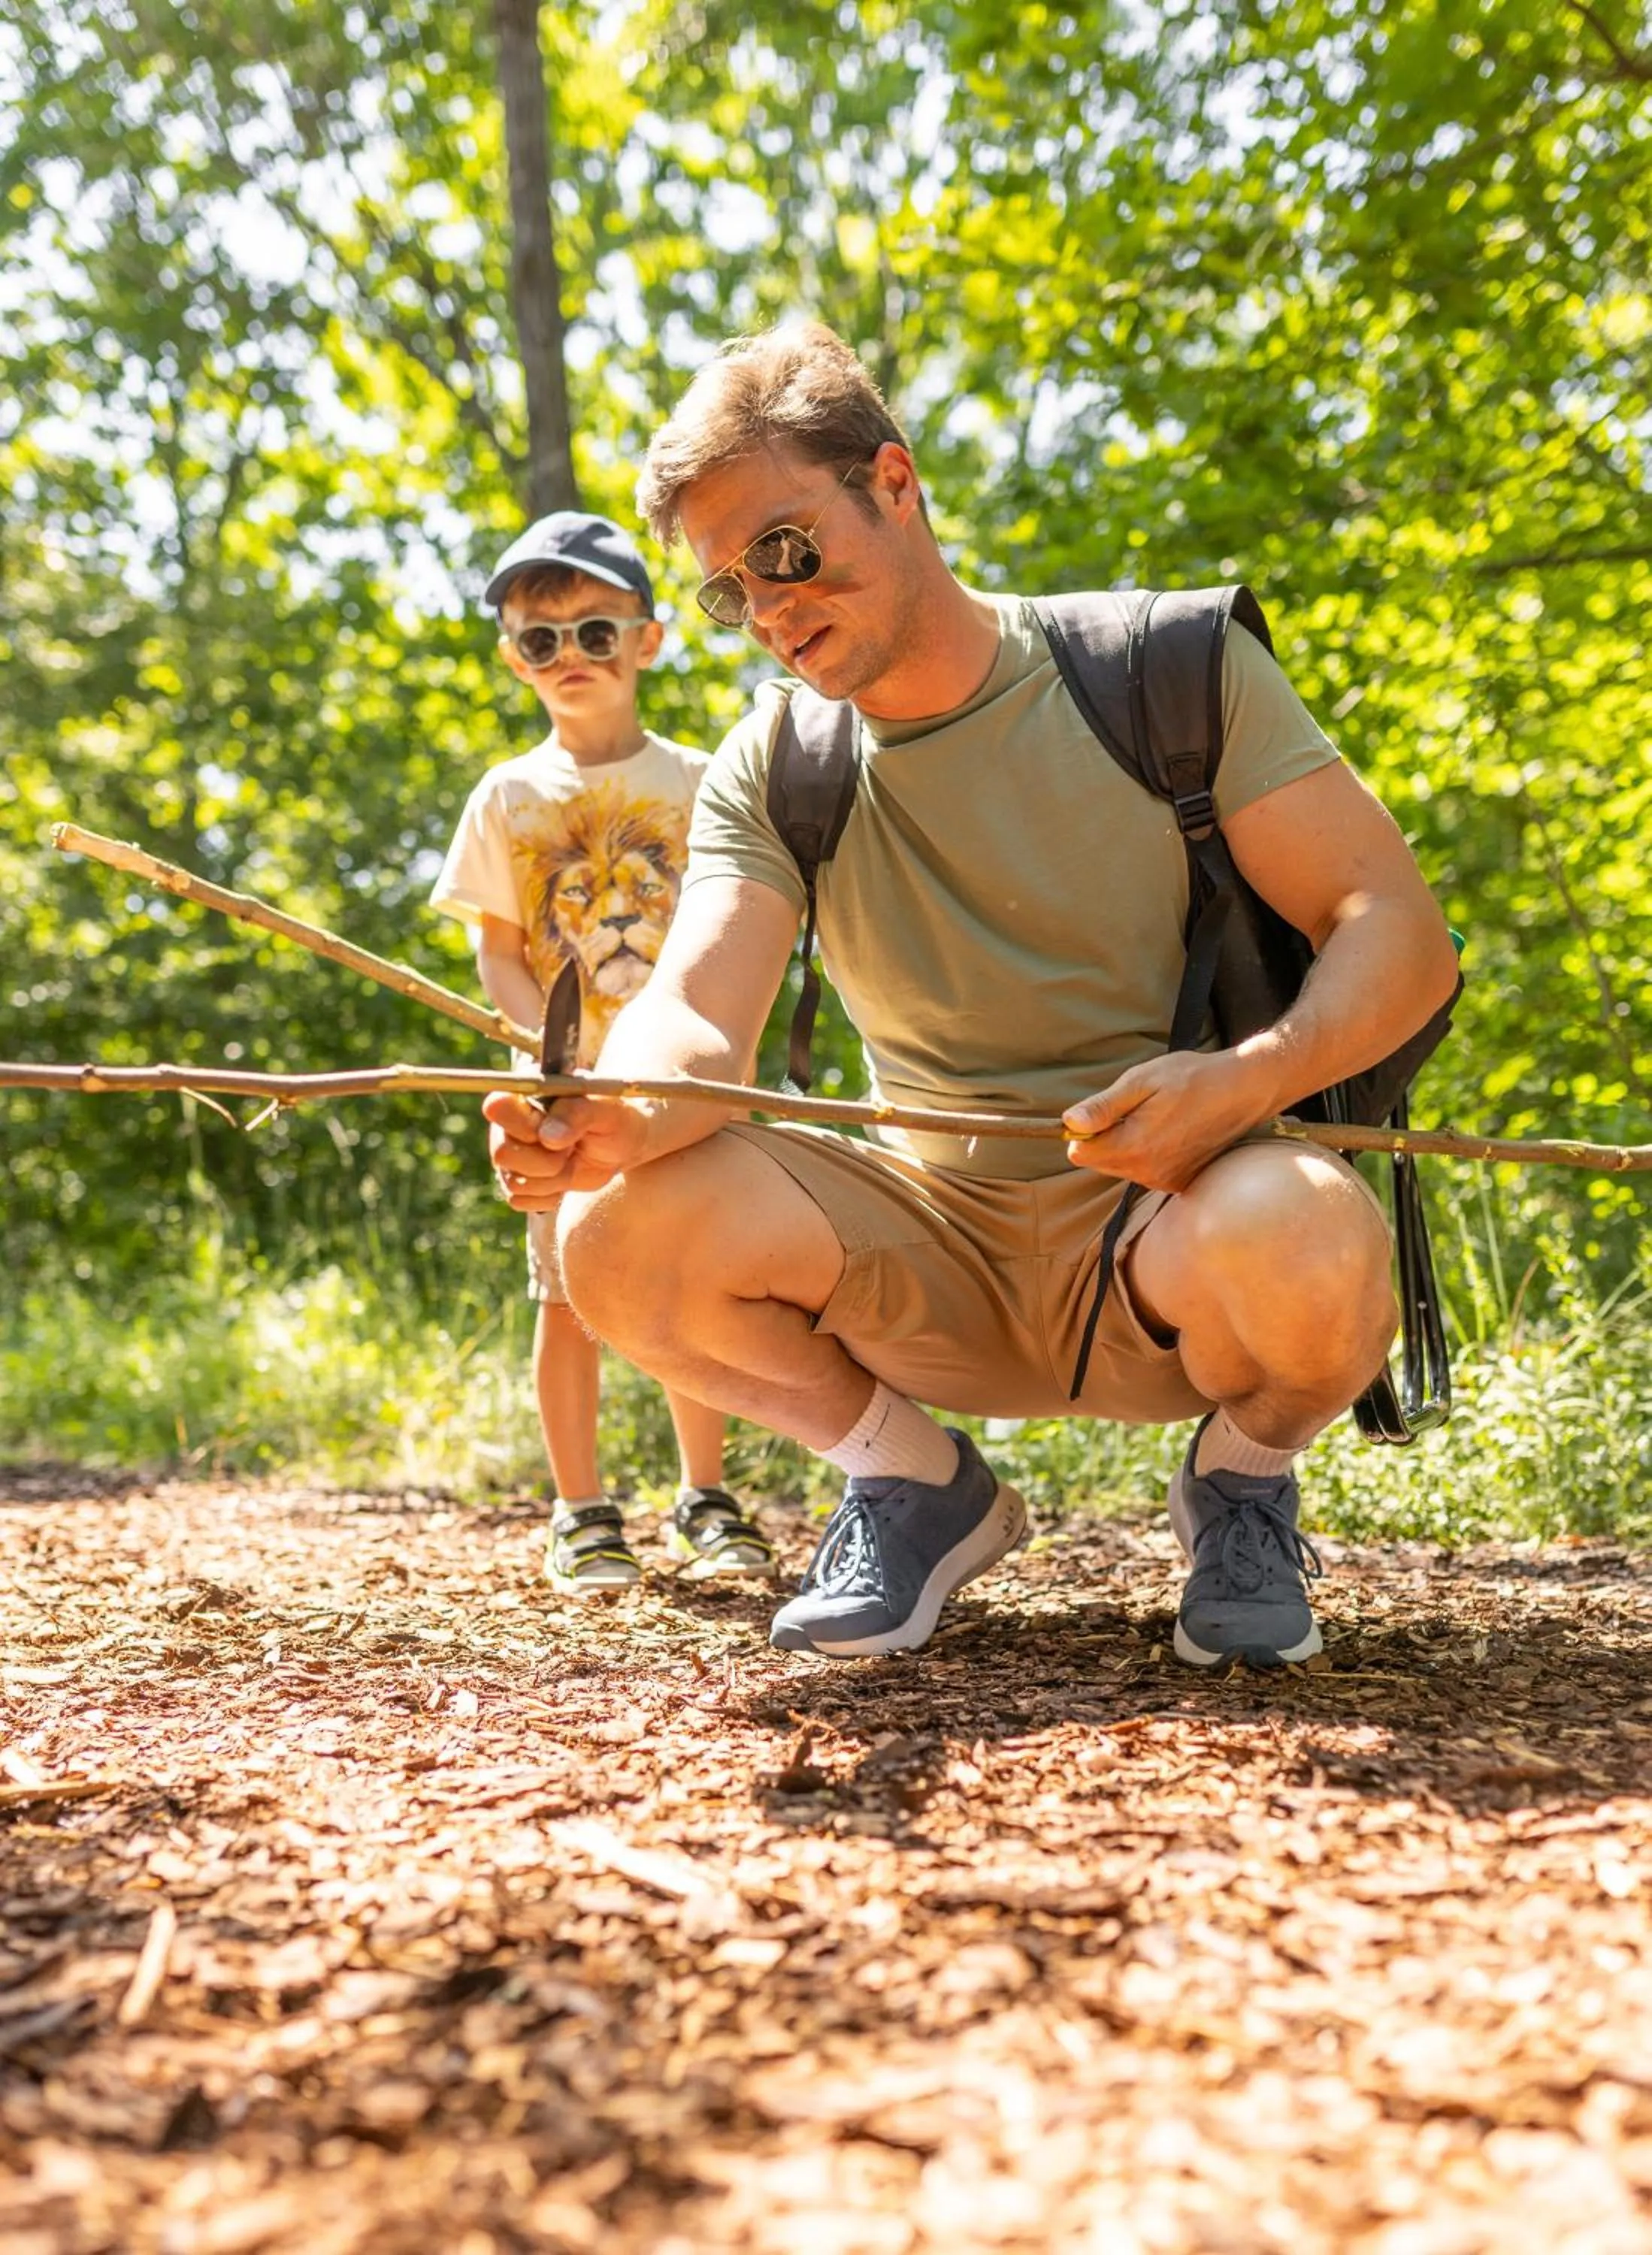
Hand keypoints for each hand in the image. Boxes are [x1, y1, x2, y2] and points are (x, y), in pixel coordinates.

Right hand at [483, 1090, 651, 1206]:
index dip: (524, 1126)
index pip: (498, 1106)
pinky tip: (565, 1177)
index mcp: (526, 1092)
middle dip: (545, 1161)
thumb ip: (578, 1115)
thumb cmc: (616, 1119)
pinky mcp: (517, 1181)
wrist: (622, 1145)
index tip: (554, 1135)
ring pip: (513, 1182)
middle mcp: (509, 1123)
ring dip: (551, 1179)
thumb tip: (548, 1137)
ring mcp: (511, 1153)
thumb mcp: (608, 1111)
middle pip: (503, 1153)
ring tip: (571, 1160)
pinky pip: (520, 1200)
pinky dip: (548, 1196)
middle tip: (570, 1150)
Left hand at [1063, 1051, 1278, 1192]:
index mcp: (1134, 1148)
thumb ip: (1103, 1107)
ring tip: (1159, 1116)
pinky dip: (1150, 1153)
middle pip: (1100, 1162)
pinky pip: (1146, 1171)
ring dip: (1129, 1144)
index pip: (1080, 1152)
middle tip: (1137, 1108)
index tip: (1103, 1110)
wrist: (1243, 1090)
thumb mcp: (1141, 1081)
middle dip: (1106, 1136)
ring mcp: (1165, 1181)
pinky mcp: (1180, 1183)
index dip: (1083, 1129)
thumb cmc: (1193, 1078)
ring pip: (1123, 1166)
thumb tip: (1069, 1122)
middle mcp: (1148, 1173)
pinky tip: (1172, 1131)